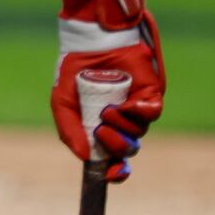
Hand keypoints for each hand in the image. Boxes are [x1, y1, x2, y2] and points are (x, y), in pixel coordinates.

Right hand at [52, 4, 164, 181]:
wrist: (88, 41)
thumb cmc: (74, 69)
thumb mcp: (62, 102)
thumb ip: (69, 130)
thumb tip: (85, 157)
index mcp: (101, 127)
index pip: (113, 157)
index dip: (114, 170)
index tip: (109, 173)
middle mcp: (122, 121)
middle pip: (127, 149)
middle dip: (116, 146)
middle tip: (101, 130)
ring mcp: (137, 108)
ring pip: (139, 132)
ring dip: (123, 127)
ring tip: (108, 111)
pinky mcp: (151, 94)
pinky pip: (152, 112)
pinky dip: (140, 113)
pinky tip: (127, 105)